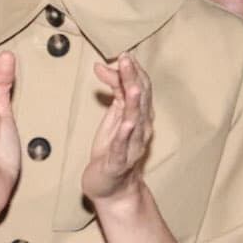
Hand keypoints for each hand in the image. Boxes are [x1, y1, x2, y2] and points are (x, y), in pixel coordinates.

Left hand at [82, 54, 155, 213]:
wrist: (113, 188)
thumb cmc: (113, 149)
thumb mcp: (111, 115)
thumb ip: (111, 90)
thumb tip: (100, 66)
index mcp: (139, 116)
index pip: (141, 88)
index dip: (132, 71)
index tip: (124, 55)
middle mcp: (140, 129)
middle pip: (139, 100)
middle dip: (133, 78)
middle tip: (126, 59)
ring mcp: (131, 147)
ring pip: (135, 121)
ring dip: (133, 103)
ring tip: (131, 86)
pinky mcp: (119, 163)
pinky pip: (123, 148)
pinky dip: (125, 135)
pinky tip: (127, 123)